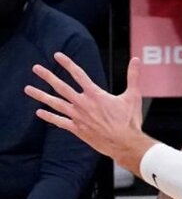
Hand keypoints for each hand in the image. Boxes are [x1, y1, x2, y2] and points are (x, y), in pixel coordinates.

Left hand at [25, 54, 146, 171]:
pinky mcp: (77, 128)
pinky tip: (39, 112)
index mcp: (96, 94)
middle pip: (61, 87)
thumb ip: (133, 76)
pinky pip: (59, 121)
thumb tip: (137, 60)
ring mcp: (78, 116)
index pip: (78, 74)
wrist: (124, 143)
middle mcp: (83, 103)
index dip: (67, 64)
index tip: (57, 56)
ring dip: (41, 95)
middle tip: (36, 68)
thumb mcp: (133, 96)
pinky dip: (49, 117)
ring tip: (28, 89)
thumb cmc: (130, 120)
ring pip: (55, 103)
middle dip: (47, 76)